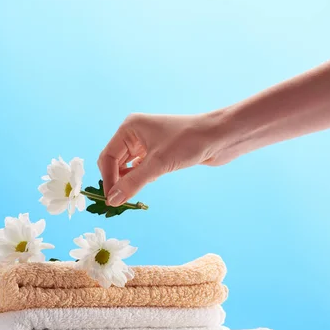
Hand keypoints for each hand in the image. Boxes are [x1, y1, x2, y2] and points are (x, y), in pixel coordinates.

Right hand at [97, 112, 234, 206]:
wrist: (221, 136)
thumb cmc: (189, 141)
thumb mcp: (158, 164)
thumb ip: (132, 183)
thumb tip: (112, 200)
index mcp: (129, 128)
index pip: (108, 157)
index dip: (108, 179)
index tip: (112, 200)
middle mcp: (135, 133)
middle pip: (114, 162)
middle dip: (116, 181)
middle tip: (119, 202)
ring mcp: (147, 143)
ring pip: (128, 167)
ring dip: (129, 181)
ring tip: (131, 196)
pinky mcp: (159, 152)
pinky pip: (140, 169)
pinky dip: (141, 179)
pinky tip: (148, 184)